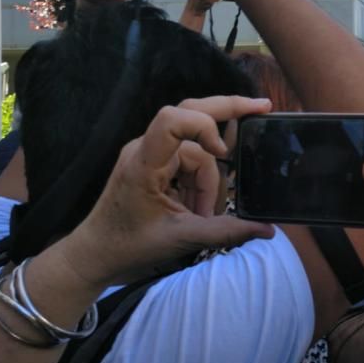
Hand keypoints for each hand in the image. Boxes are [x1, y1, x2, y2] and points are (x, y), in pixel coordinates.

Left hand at [65, 96, 275, 286]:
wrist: (95, 254)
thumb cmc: (128, 246)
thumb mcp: (180, 239)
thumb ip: (225, 231)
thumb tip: (267, 230)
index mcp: (144, 163)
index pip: (173, 120)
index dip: (206, 128)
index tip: (223, 156)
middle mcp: (146, 149)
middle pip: (190, 110)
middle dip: (229, 110)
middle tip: (263, 108)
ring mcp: (149, 153)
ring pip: (195, 146)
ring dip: (208, 176)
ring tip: (204, 212)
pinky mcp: (154, 163)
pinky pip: (187, 157)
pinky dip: (200, 179)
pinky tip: (200, 204)